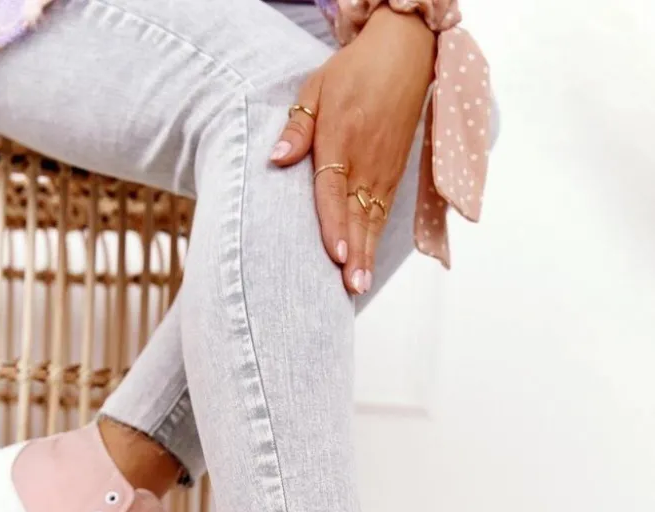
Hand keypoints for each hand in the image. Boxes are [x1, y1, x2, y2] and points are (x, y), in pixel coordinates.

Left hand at [271, 7, 435, 293]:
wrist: (404, 56)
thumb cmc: (353, 73)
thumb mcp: (316, 89)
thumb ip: (297, 128)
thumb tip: (275, 159)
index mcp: (341, 141)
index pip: (333, 192)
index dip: (334, 226)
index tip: (337, 255)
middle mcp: (365, 163)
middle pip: (356, 217)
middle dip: (355, 255)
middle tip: (351, 288)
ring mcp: (383, 172)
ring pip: (372, 222)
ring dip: (366, 256)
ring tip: (359, 287)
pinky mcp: (393, 177)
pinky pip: (382, 215)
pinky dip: (375, 242)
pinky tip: (367, 266)